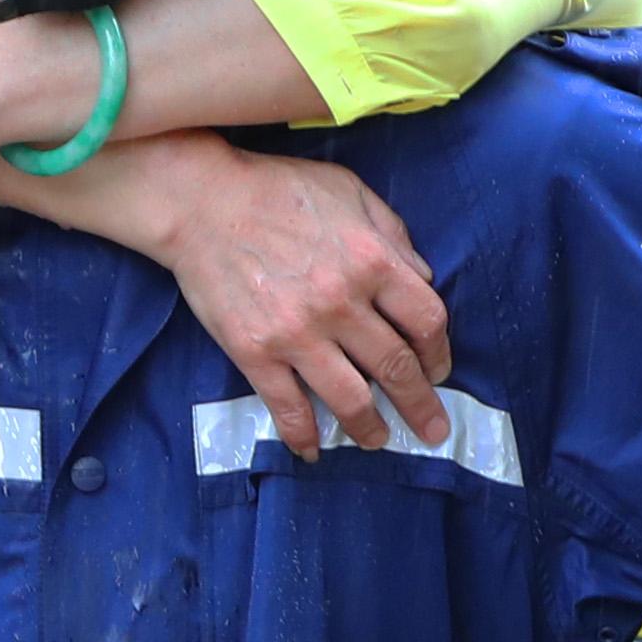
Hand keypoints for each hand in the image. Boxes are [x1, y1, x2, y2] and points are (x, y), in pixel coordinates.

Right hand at [143, 145, 451, 461]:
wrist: (201, 200)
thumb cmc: (279, 190)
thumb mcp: (351, 192)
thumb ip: (393, 234)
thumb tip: (423, 278)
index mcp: (373, 260)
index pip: (427, 322)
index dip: (440, 354)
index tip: (439, 371)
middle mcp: (342, 302)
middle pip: (398, 368)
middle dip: (421, 406)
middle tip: (434, 431)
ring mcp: (298, 333)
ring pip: (351, 399)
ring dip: (371, 429)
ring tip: (379, 441)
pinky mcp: (256, 352)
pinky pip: (288, 407)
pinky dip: (303, 437)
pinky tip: (312, 451)